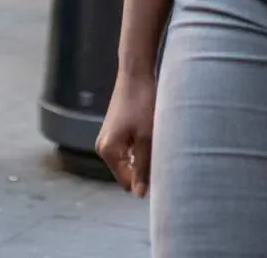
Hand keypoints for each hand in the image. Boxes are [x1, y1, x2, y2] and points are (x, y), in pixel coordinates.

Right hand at [96, 74, 157, 197]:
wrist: (136, 73)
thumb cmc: (142, 103)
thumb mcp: (146, 138)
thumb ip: (142, 167)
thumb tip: (139, 194)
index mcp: (107, 151)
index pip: (127, 182)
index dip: (145, 181)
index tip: (163, 170)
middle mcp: (103, 147)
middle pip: (127, 172)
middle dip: (144, 167)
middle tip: (162, 154)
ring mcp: (108, 138)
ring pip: (130, 160)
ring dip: (144, 156)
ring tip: (157, 141)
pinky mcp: (115, 130)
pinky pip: (129, 149)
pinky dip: (141, 146)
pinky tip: (152, 134)